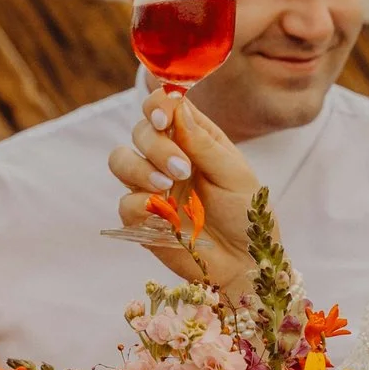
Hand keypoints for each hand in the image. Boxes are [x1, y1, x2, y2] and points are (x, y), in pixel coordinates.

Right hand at [106, 89, 259, 293]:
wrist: (246, 264)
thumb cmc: (247, 215)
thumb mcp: (235, 175)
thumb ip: (204, 142)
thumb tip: (178, 105)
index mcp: (193, 139)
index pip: (163, 108)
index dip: (158, 105)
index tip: (165, 117)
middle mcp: (168, 158)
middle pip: (140, 131)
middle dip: (156, 145)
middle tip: (182, 168)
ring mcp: (151, 188)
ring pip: (121, 160)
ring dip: (140, 168)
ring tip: (168, 185)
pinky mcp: (142, 220)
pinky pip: (124, 203)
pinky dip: (140, 204)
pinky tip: (165, 214)